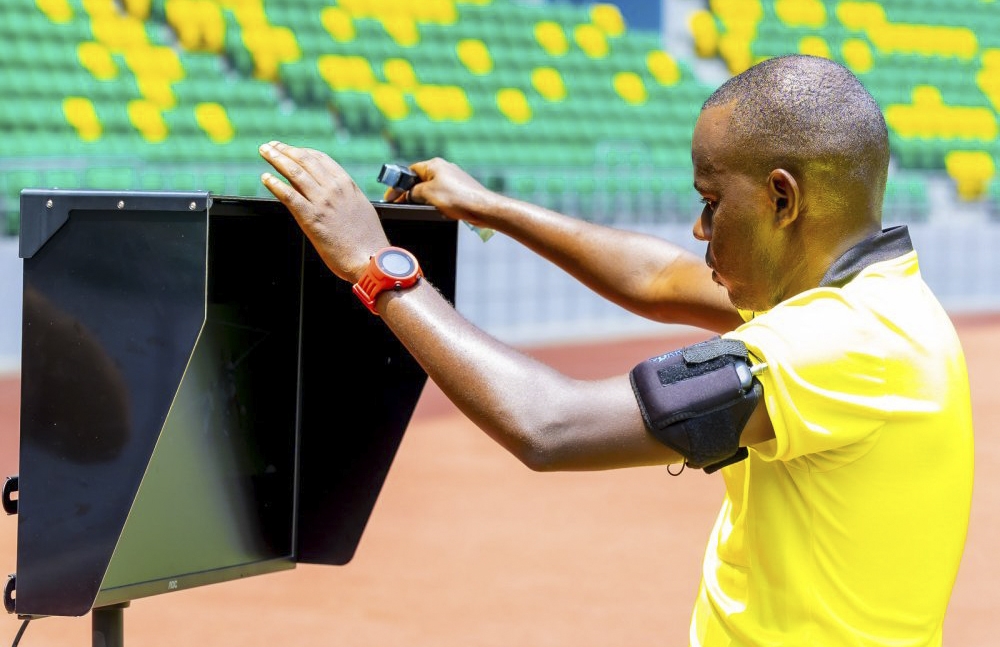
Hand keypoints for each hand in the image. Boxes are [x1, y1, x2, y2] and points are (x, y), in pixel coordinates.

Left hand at [259, 141, 390, 283]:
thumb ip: (345, 197)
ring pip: (295, 173)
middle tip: (271, 147)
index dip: (301, 151)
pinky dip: (275, 184)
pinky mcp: (311, 218)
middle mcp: (334, 189)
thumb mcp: (360, 208)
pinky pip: (289, 195)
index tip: (290, 149)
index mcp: (347, 185)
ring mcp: (322, 202)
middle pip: (305, 161)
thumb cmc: (368, 240)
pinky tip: (266, 178)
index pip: (320, 158)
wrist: (371, 259)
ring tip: (265, 153)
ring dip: (276, 159)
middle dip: (285, 150)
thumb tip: (329, 192)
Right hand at [384, 157, 495, 228]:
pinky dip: (435, 202)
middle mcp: (443, 168)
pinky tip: (436, 210)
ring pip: (430, 188)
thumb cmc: (458, 198)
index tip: (392, 196)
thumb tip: (408, 195)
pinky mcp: (459, 190)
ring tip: (420, 208)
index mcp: (434, 165)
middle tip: (402, 203)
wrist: (482, 208)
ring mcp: (452, 179)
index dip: (399, 184)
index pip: (409, 171)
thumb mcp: (427, 194)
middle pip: (419, 179)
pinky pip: (441, 195)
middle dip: (410, 192)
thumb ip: (413, 192)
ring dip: (423, 198)